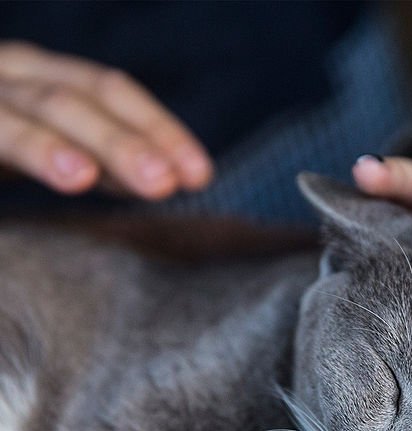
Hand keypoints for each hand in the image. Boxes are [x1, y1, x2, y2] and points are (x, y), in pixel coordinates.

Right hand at [0, 41, 211, 197]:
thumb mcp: (50, 143)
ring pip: (7, 114)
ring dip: (43, 144)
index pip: (107, 90)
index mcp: (36, 74)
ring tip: (80, 177)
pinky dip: (10, 147)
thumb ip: (99, 157)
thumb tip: (167, 179)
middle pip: (67, 99)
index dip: (157, 127)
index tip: (200, 174)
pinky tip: (50, 174)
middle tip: (163, 184)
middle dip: (118, 140)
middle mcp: (2, 73)